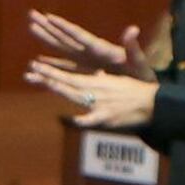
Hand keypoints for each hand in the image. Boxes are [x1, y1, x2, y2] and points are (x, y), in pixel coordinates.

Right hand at [27, 13, 144, 75]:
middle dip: (48, 27)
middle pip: (65, 37)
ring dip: (46, 39)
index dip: (64, 26)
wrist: (144, 87)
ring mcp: (87, 61)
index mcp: (100, 49)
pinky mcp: (86, 72)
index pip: (78, 35)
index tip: (49, 16)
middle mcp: (90, 52)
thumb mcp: (138, 61)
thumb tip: (132, 30)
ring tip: (31, 28)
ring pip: (61, 48)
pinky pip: (64, 66)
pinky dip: (51, 63)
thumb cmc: (141, 75)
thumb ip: (133, 47)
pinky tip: (39, 60)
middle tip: (31, 15)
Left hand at [27, 64, 157, 130]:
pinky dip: (84, 120)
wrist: (153, 103)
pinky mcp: (108, 117)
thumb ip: (102, 78)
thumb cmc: (135, 92)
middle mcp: (96, 89)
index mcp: (97, 80)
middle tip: (31, 69)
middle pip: (68, 83)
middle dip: (49, 76)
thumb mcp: (117, 80)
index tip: (35, 65)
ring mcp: (101, 103)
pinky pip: (93, 120)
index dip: (52, 71)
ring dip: (60, 89)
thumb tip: (92, 74)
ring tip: (43, 81)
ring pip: (76, 95)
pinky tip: (72, 118)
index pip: (70, 75)